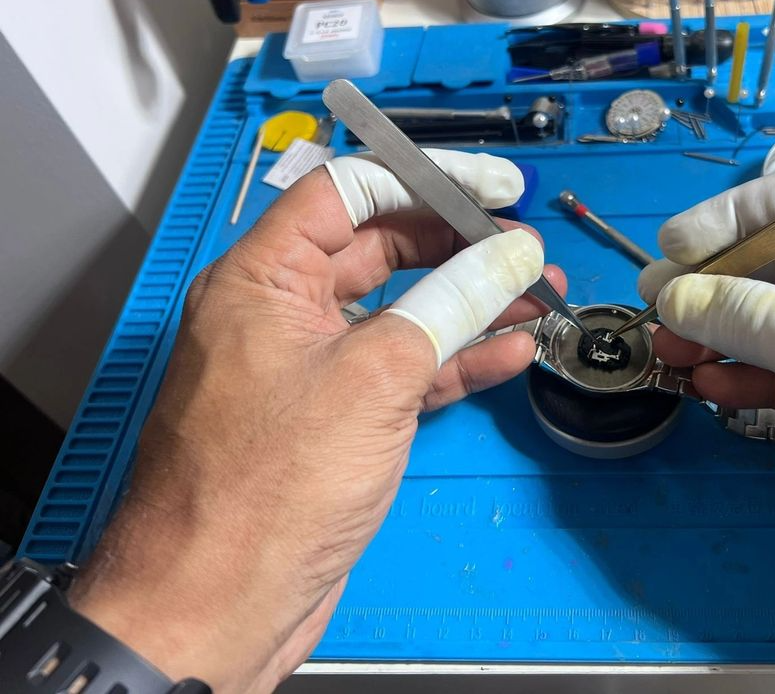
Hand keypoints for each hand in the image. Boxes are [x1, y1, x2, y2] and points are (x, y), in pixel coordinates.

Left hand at [70, 149, 563, 692]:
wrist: (220, 606)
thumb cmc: (269, 484)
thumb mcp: (373, 377)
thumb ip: (449, 304)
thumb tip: (512, 255)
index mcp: (263, 279)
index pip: (349, 193)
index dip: (427, 180)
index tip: (497, 188)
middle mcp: (284, 313)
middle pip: (382, 250)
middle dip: (460, 246)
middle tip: (527, 251)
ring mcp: (315, 369)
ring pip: (404, 313)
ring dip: (472, 304)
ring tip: (542, 298)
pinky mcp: (341, 420)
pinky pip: (407, 370)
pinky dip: (458, 360)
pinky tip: (513, 351)